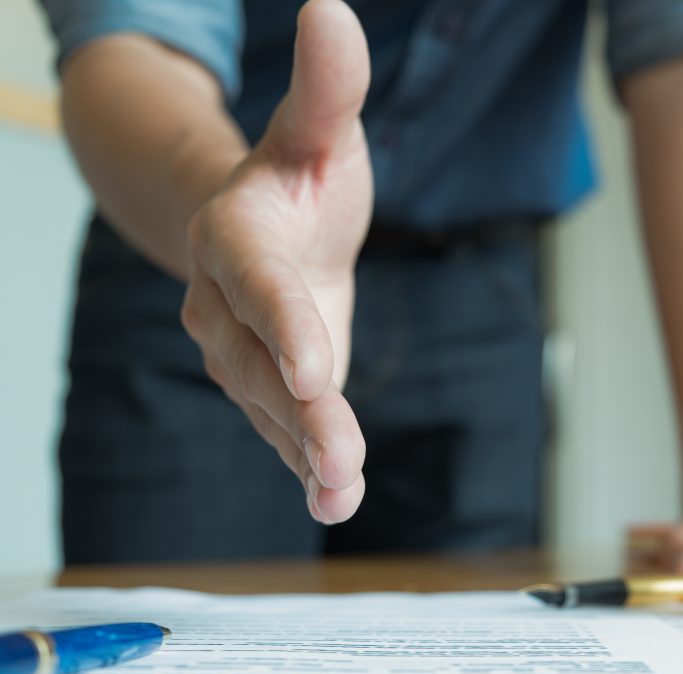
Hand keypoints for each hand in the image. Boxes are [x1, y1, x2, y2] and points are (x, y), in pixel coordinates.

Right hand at [180, 0, 371, 523]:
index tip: (321, 369)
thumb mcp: (318, 130)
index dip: (285, 325)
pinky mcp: (269, 382)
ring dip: (305, 451)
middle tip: (340, 458)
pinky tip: (336, 499)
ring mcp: (243, 350)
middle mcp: (225, 302)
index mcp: (237, 237)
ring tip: (341, 492)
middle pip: (262, 362)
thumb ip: (328, 87)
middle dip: (301, 412)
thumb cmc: (295, 177)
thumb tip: (332, 8)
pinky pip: (282, 426)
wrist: (260, 224)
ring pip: (270, 406)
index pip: (258, 286)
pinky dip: (307, 464)